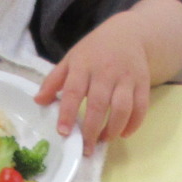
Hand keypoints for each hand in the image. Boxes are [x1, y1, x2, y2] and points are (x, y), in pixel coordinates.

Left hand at [37, 0, 181, 152]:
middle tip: (86, 148)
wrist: (129, 33)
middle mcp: (106, 71)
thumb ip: (53, 80)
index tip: (63, 132)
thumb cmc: (95, 51)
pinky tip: (123, 133)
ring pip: (122, 108)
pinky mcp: (142, 83)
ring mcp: (126, 77)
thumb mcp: (71, 59)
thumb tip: (38, 101)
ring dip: (113, 129)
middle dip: (92, 130)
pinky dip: (133, 124)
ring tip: (103, 140)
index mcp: (84, 65)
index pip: (74, 91)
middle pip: (99, 104)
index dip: (68, 113)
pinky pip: (140, 107)